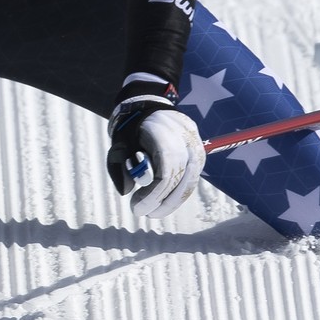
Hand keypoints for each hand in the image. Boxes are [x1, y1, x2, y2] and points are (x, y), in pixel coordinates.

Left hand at [106, 78, 205, 217]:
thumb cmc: (130, 128)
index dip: (152, 194)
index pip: (166, 171)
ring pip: (190, 181)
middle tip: (145, 213)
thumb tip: (129, 192)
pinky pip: (192, 178)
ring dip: (173, 202)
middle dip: (163, 202)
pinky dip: (179, 193)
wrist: (149, 105)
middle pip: (181, 178)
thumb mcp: (120, 144)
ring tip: (154, 212)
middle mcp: (185, 137)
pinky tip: (165, 202)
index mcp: (163, 132)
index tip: (136, 207)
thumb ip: (122, 167)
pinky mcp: (199, 151)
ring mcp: (195, 143)